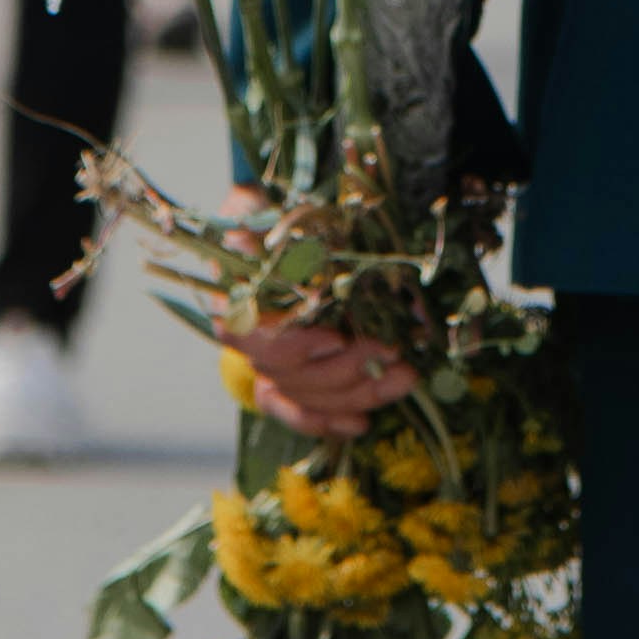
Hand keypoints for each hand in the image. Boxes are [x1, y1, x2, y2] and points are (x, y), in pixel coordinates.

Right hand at [222, 184, 416, 437]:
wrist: (270, 227)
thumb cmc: (280, 217)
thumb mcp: (282, 213)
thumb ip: (280, 230)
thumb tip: (293, 255)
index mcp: (236, 292)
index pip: (252, 337)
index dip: (293, 347)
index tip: (336, 339)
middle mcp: (242, 332)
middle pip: (285, 373)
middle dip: (344, 371)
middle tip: (391, 355)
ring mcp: (260, 361)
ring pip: (301, 394)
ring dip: (353, 393)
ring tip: (402, 378)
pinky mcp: (280, 382)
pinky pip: (298, 412)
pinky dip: (328, 421)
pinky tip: (361, 424)